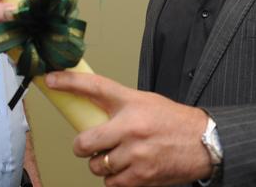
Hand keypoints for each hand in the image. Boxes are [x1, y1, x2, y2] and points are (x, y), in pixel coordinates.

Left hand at [45, 72, 212, 185]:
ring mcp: (134, 153)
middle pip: (84, 142)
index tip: (51, 79)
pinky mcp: (141, 176)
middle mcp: (130, 126)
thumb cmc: (173, 121)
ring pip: (96, 166)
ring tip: (117, 156)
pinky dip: (114, 179)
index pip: (94, 87)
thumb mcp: (144, 102)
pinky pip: (111, 183)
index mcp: (130, 102)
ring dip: (101, 164)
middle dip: (83, 147)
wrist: (203, 142)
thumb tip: (90, 109)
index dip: (68, 82)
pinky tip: (125, 169)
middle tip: (90, 146)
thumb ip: (117, 106)